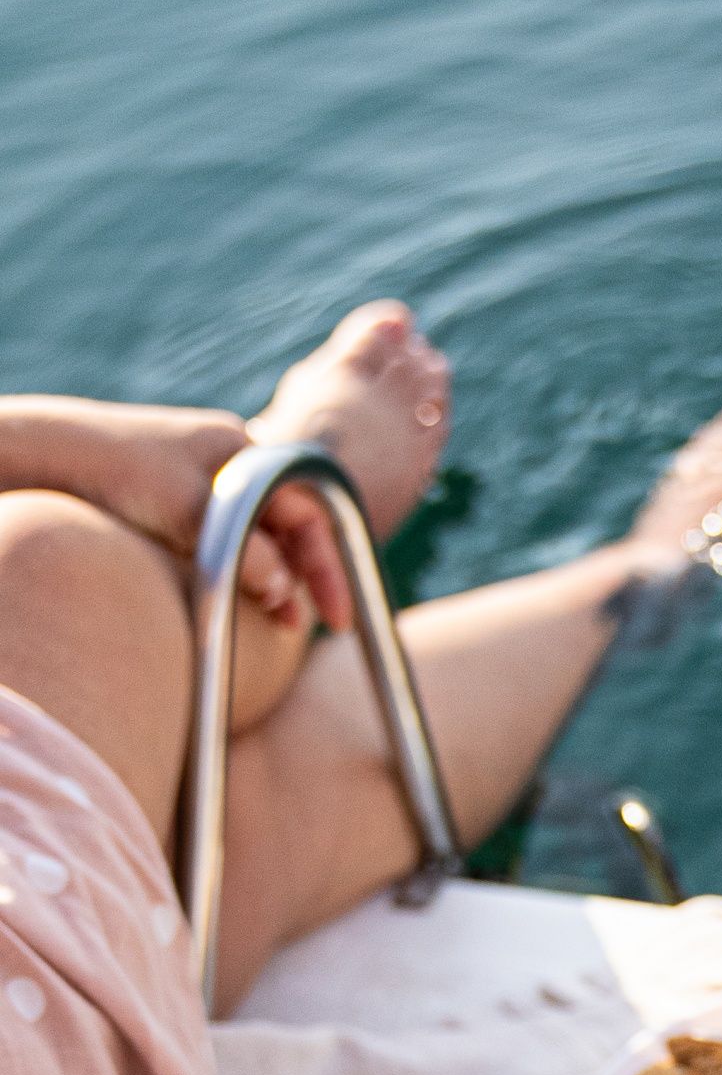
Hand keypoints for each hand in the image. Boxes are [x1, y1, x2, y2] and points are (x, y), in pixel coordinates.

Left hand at [0, 397, 342, 627]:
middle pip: (286, 527)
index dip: (328, 565)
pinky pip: (221, 544)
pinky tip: (230, 602)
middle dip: (302, 577)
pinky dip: (235, 574)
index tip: (337, 615)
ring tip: (272, 623)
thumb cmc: (109, 467)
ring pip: (254, 539)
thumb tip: (285, 593)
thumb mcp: (188, 511)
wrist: (32, 454)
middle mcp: (225, 462)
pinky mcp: (167, 507)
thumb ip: (245, 553)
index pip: (310, 511)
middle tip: (304, 628)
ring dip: (268, 581)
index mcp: (242, 447)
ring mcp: (196, 483)